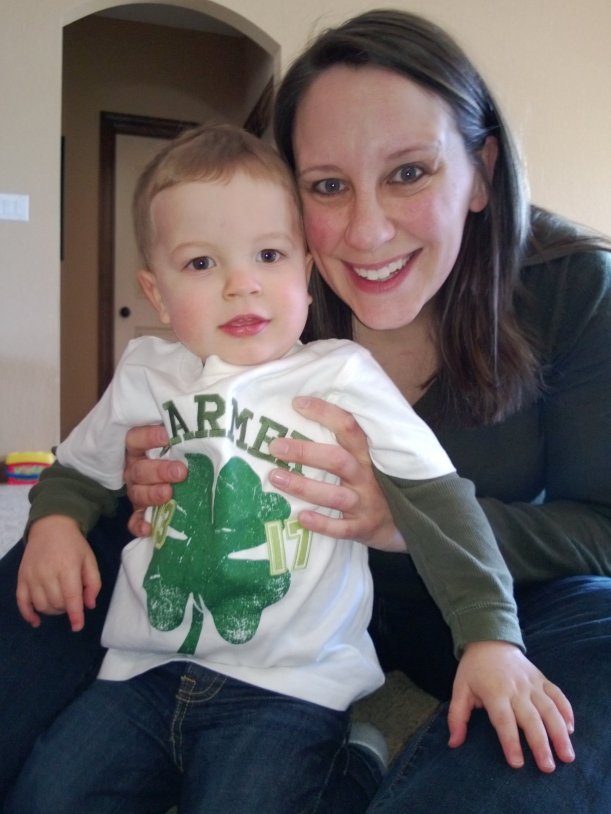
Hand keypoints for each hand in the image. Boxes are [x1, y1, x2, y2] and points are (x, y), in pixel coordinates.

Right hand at [16, 516, 100, 631]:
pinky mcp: (21, 577)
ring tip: (60, 602)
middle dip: (67, 608)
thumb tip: (89, 606)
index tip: (77, 626)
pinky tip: (36, 621)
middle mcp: (47, 572)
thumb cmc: (74, 545)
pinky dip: (28, 615)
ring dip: (52, 610)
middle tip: (72, 599)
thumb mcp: (90, 560)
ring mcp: (31, 575)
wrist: (50, 527)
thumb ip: (93, 583)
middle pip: (56, 603)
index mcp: (67, 566)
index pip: (71, 597)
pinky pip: (22, 602)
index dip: (75, 615)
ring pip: (41, 605)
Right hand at [124, 424, 186, 536]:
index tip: (167, 436)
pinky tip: (149, 528)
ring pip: (136, 493)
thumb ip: (186, 438)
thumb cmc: (184, 455)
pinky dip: (139, 525)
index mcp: (140, 449)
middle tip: (180, 471)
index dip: (148, 437)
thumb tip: (208, 429)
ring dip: (152, 494)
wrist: (185, 478)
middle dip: (159, 471)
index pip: (135, 438)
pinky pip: (134, 520)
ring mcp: (137, 491)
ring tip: (169, 494)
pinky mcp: (140, 512)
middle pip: (139, 469)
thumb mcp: (182, 444)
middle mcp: (136, 469)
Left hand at [268, 396, 404, 550]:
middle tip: (275, 446)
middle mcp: (367, 477)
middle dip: (305, 452)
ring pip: (334, 495)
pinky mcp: (363, 528)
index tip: (297, 404)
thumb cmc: (378, 485)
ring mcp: (366, 504)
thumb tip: (305, 413)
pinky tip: (301, 517)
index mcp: (367, 456)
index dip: (324, 413)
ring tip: (275, 477)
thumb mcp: (369, 461)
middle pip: (337, 460)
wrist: (410, 524)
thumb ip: (347, 444)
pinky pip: (341, 528)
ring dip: (303, 486)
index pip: (349, 427)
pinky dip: (322, 523)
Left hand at [448, 641, 574, 771]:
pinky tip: (570, 729)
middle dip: (541, 744)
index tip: (517, 764)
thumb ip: (456, 717)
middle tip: (548, 767)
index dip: (510, 742)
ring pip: (550, 709)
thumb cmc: (473, 669)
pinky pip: (558, 695)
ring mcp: (532, 684)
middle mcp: (516, 689)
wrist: (490, 640)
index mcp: (495, 693)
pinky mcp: (542, 680)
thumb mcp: (459, 689)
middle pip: (531, 719)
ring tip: (567, 756)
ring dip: (560, 733)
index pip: (504, 720)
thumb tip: (453, 743)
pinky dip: (566, 711)